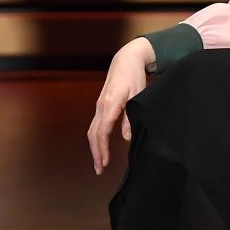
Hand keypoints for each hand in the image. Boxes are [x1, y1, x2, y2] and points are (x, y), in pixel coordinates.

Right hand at [87, 38, 155, 175]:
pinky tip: (101, 148)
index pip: (102, 132)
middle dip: (95, 153)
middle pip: (93, 134)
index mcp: (110, 104)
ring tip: (99, 163)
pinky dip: (96, 139)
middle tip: (99, 170)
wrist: (126, 59)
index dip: (103, 149)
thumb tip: (126, 138)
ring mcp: (99, 105)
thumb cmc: (134, 76)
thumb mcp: (137, 96)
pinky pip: (95, 125)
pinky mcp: (101, 105)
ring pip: (92, 130)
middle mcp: (101, 106)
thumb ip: (131, 118)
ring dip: (94, 148)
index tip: (105, 163)